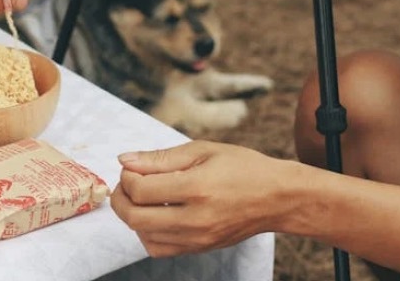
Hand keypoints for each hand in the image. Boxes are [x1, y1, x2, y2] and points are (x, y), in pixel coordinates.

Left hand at [110, 140, 295, 256]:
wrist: (278, 198)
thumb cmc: (242, 167)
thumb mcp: (202, 151)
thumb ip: (160, 158)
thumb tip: (124, 159)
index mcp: (197, 188)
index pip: (141, 189)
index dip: (127, 176)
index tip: (133, 167)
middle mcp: (196, 218)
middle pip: (135, 218)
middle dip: (121, 198)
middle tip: (127, 183)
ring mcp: (198, 238)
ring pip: (143, 236)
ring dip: (132, 215)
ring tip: (142, 198)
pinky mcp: (200, 249)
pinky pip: (159, 249)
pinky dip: (147, 233)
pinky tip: (155, 215)